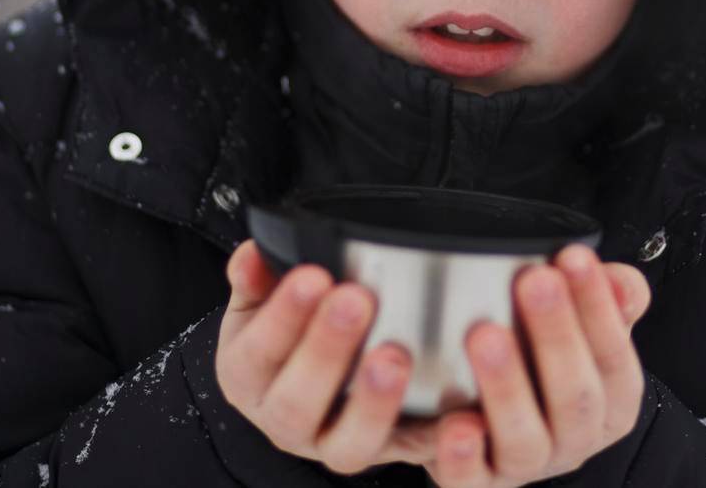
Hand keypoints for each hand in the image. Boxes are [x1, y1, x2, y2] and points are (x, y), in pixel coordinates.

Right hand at [214, 240, 435, 474]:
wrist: (313, 384)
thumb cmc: (288, 337)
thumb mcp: (261, 304)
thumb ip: (258, 279)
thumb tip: (254, 255)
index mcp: (249, 379)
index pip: (255, 354)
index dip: (282, 318)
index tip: (312, 277)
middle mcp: (285, 421)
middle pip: (295, 404)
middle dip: (326, 351)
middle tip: (356, 301)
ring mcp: (333, 443)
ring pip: (348, 443)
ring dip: (373, 402)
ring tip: (395, 356)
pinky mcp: (386, 451)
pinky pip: (410, 451)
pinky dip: (433, 435)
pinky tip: (456, 407)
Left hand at [423, 244, 653, 487]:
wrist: (482, 417)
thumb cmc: (537, 360)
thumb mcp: (579, 325)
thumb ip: (605, 296)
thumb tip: (620, 281)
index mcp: (609, 403)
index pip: (615, 358)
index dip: (598, 309)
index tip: (574, 258)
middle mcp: (573, 440)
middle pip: (576, 399)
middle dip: (557, 335)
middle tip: (534, 281)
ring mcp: (526, 466)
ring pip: (525, 441)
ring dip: (507, 387)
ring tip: (486, 334)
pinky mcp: (477, 484)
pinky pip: (471, 483)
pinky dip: (462, 456)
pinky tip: (454, 422)